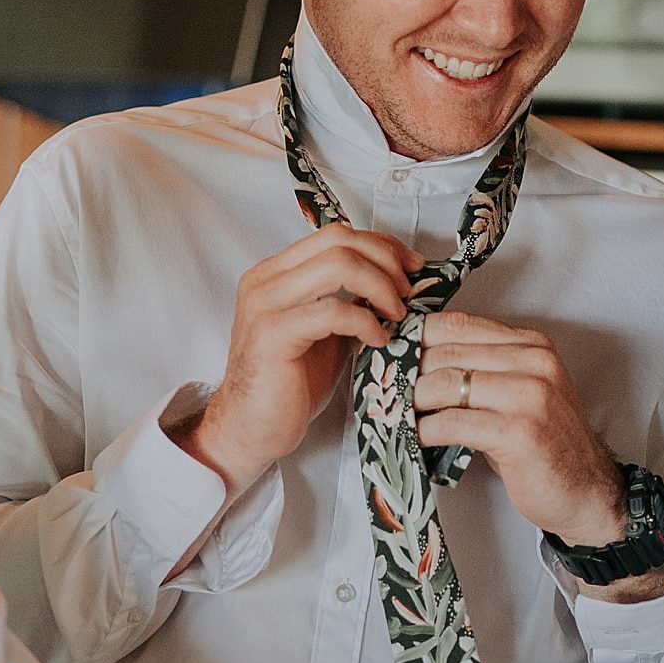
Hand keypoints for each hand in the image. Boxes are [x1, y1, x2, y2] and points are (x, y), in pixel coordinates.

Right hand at [176, 226, 420, 493]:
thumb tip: (398, 284)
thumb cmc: (291, 384)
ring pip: (338, 265)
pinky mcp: (272, 334)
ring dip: (380, 286)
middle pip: (340, 241)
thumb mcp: (328, 332)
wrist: (252, 428)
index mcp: (276, 273)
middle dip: (386, 263)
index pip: (336, 234)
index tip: (411, 268)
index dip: (381, 245)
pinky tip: (378, 340)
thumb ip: (351, 301)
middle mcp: (266, 280)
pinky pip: (332, 311)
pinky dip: (365, 321)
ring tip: (396, 314)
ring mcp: (265, 304)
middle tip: (408, 294)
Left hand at [412, 311, 626, 545]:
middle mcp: (534, 363)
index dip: (416, 338)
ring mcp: (528, 396)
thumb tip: (417, 363)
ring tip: (392, 414)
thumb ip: (482, 372)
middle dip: (406, 371)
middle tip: (379, 389)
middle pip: (447, 352)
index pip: (459, 324)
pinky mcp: (518, 432)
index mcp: (532, 346)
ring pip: (445, 384)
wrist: (587, 493)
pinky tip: (413, 438)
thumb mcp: (519, 395)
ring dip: (411, 402)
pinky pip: (452, 423)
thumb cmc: (546, 448)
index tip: (389, 354)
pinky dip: (424, 431)